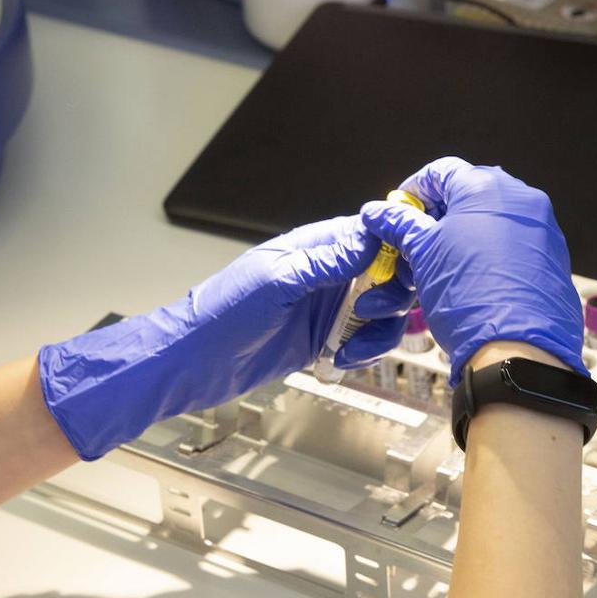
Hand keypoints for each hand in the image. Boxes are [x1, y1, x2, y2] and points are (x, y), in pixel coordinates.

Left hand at [40, 217, 414, 459]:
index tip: (402, 272)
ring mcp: (330, 308)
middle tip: (370, 312)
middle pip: (390, 275)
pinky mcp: (327, 339)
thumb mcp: (277, 282)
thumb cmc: (222, 313)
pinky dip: (365, 352)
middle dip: (392, 295)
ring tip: (352, 347)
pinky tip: (341, 360)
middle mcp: (329, 274)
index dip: (397, 249)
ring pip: (384, 312)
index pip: (373, 235)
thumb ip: (326, 262)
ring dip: (380, 331)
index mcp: (316, 247)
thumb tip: (371, 239)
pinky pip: (366, 341)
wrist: (194, 362)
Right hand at [353, 157, 585, 382]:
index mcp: (486, 187)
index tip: (399, 213)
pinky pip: (516, 244)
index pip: (441, 171)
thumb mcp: (423, 256)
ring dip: (464, 236)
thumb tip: (378, 211)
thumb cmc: (468, 296)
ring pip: (494, 220)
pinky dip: (492, 253)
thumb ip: (401, 225)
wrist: (519, 349)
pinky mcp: (554, 256)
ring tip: (443, 266)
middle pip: (470, 194)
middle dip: (439, 216)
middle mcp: (521, 198)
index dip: (414, 191)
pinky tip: (475, 279)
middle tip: (417, 243)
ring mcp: (542, 227)